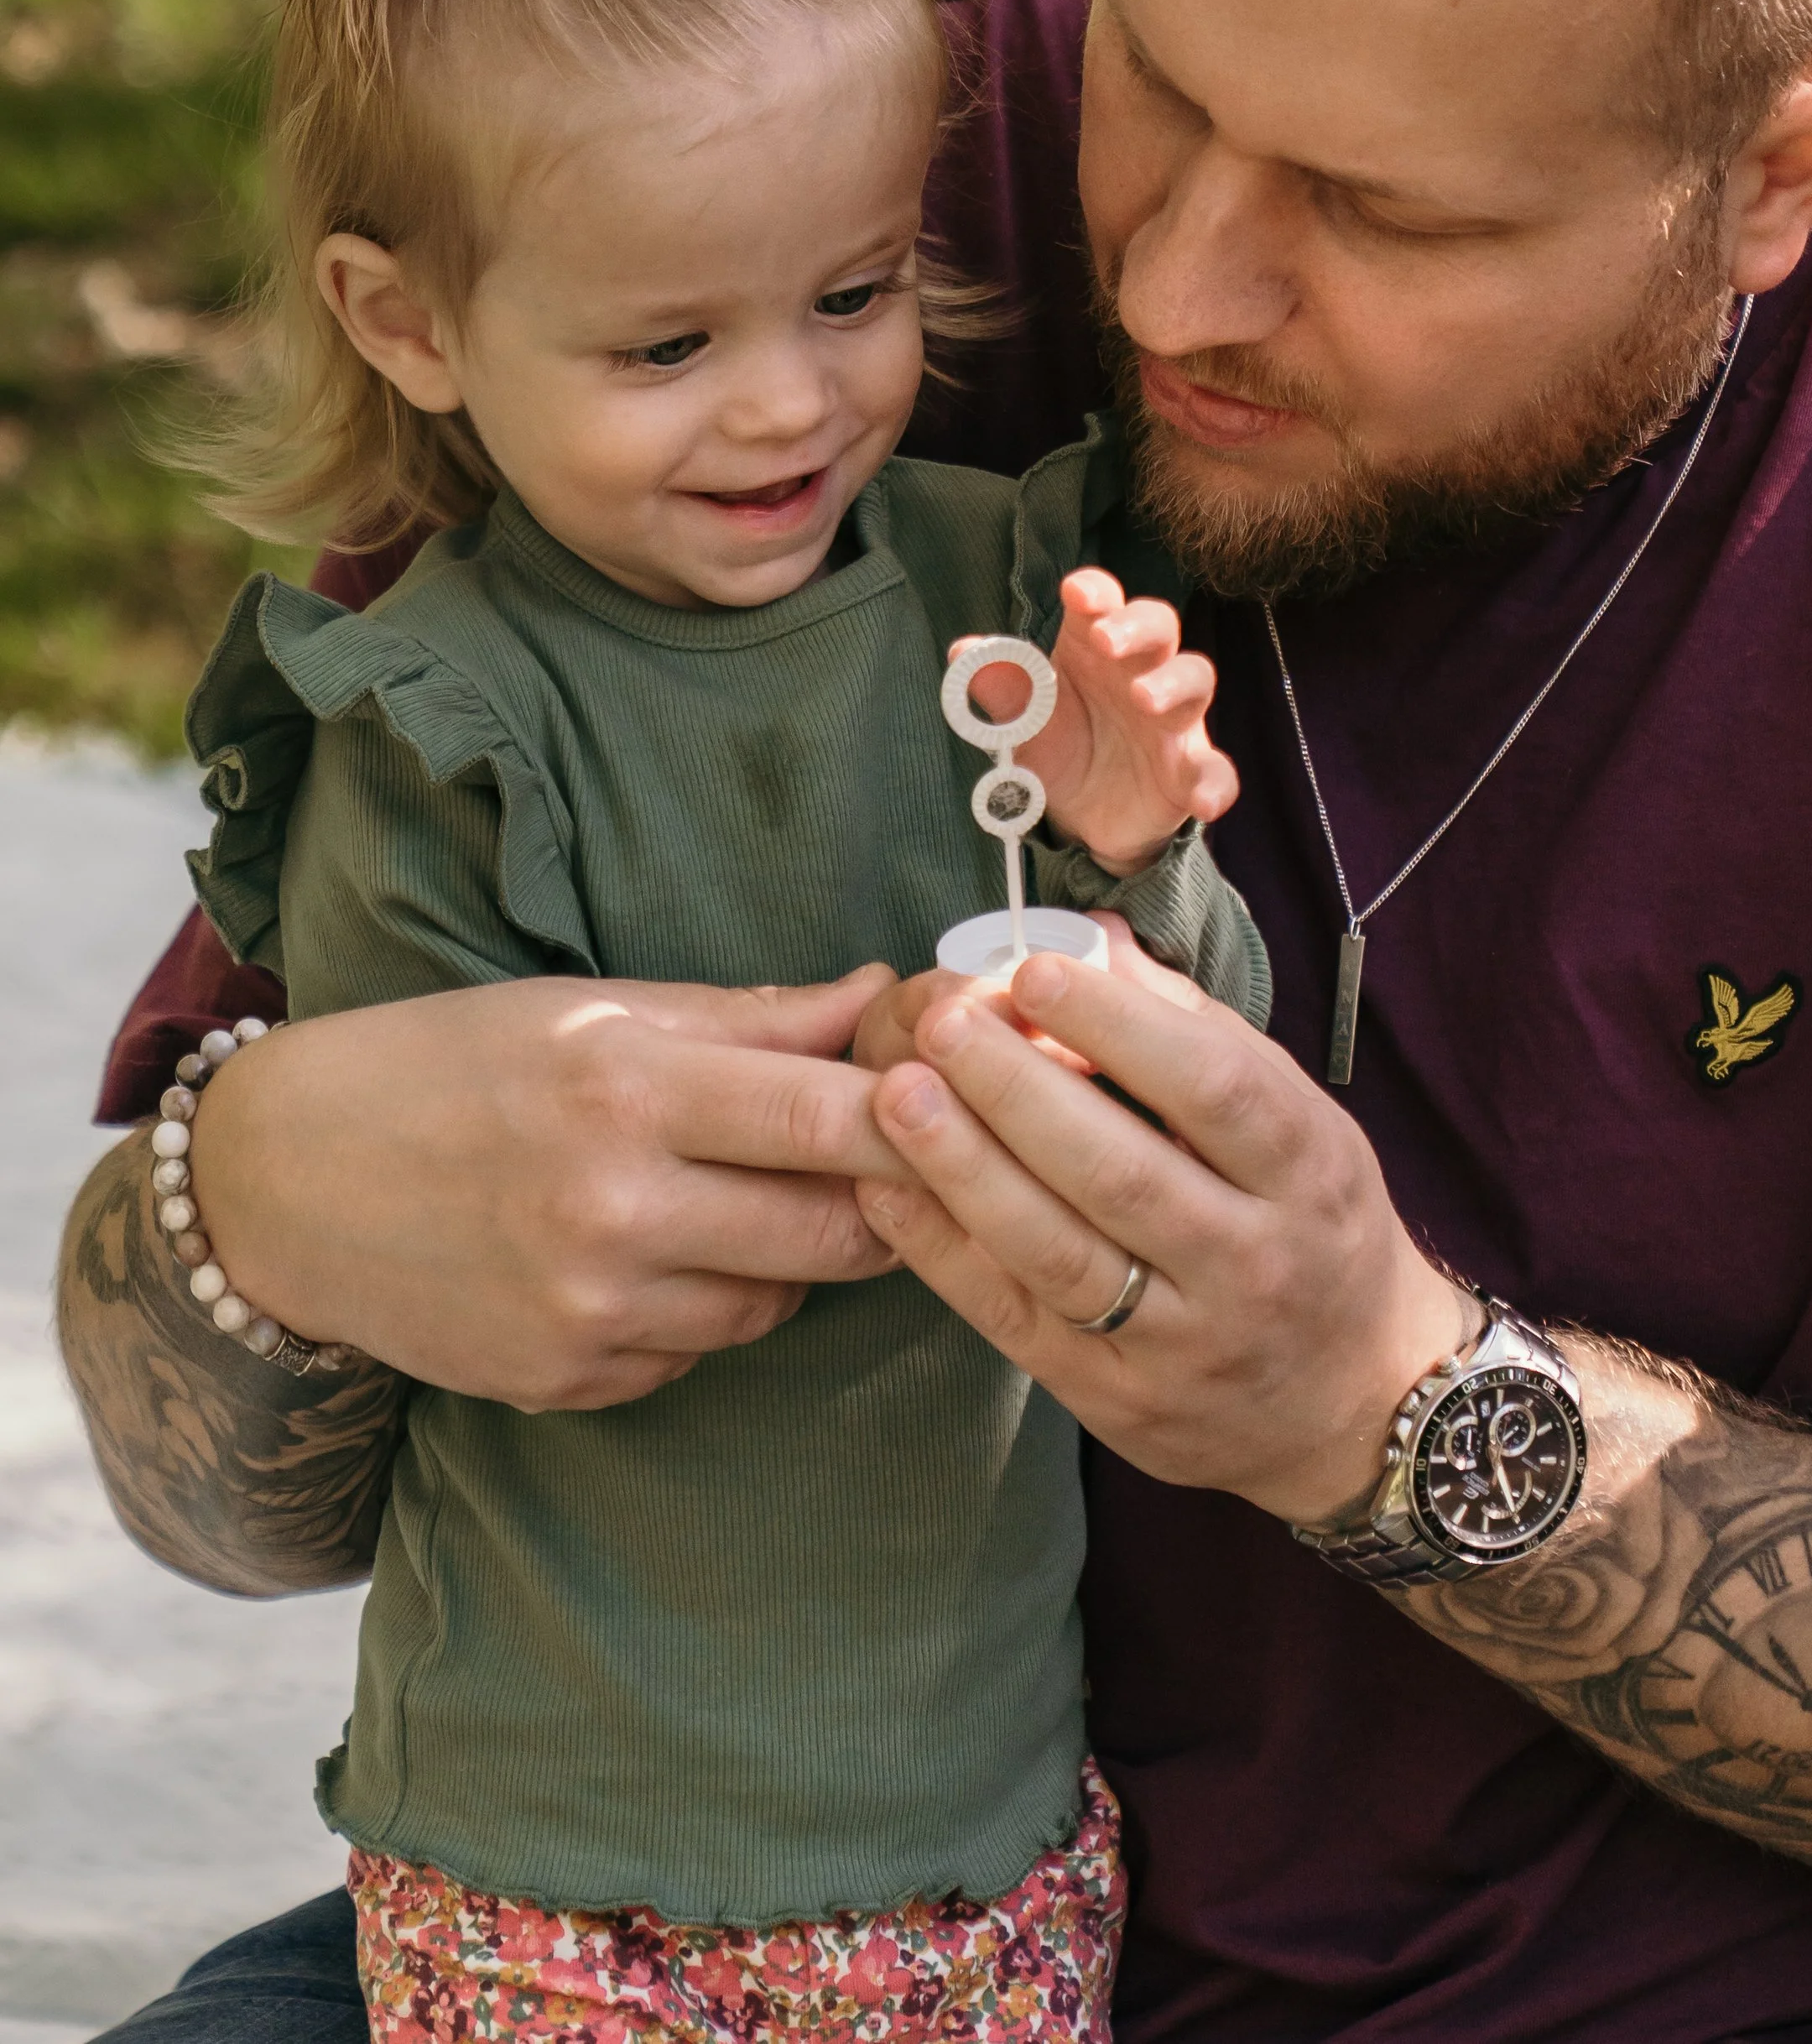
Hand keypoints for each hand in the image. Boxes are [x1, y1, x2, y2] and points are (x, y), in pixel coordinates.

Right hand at [189, 970, 906, 1409]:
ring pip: (776, 1304)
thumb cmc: (451, 1066)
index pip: (834, 1117)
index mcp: (627, 1089)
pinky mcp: (565, 1382)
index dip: (919, 1116)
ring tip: (741, 1198)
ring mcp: (589, 1311)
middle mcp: (614, 1209)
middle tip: (899, 1166)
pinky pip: (696, 1357)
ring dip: (789, 1258)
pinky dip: (703, 1312)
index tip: (960, 1100)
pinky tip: (654, 1260)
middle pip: (834, 1231)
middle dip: (886, 1201)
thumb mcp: (596, 1010)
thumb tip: (888, 993)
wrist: (287, 1181)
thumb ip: (753, 1017)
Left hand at [857, 922, 1469, 1523]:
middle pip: (1122, 1172)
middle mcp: (1253, 1262)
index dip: (1120, 1027)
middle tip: (942, 1021)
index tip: (1035, 971)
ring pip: (1059, 1252)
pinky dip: (945, 1253)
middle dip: (1018, 1091)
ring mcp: (1185, 1344)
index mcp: (1307, 1171)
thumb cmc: (1314, 1223)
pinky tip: (886, 1190)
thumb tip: (1092, 940)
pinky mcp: (1120, 1402)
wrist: (1357, 1401)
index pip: (1215, 1090)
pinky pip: (1018, 1322)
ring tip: (896, 1094)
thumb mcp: (1299, 1120)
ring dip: (966, 1168)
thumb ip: (1198, 1031)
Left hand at [957, 569, 1238, 873]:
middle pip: (1159, 626)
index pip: (1103, 603)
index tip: (1075, 592)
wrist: (1082, 818)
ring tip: (1145, 700)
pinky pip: (1216, 772)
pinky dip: (1217, 784)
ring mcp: (1172, 721)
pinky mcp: (1189, 772)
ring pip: (1195, 681)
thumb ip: (1001, 690)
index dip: (1095, 593)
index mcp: (1095, 648)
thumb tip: (964, 654)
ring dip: (1174, 685)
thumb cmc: (1058, 746)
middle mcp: (1140, 672)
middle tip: (1107, 641)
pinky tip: (1203, 800)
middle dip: (1137, 627)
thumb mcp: (1022, 725)